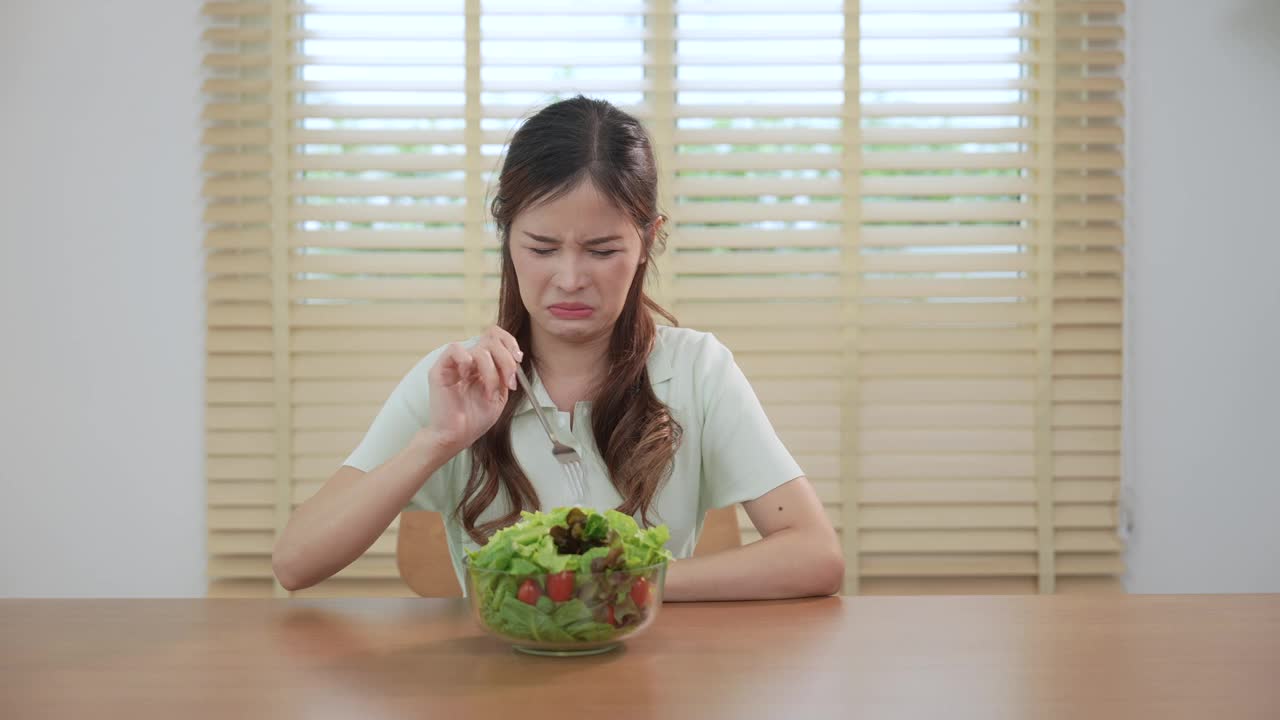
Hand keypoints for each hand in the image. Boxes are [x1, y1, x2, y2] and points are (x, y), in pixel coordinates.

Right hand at [425, 326, 522, 454]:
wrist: (457, 436)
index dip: (510, 343)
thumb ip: (506, 374)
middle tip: (509, 382)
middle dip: (506, 361)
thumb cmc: (475, 420)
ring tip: (489, 392)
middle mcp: (470, 360)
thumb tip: (515, 357)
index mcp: (483, 364)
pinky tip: (466, 377)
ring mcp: (455, 363)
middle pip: (492, 339)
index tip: (518, 359)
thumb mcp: (500, 395)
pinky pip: (454, 349)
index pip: (496, 337)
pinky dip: (466, 361)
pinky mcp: (440, 368)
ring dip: (491, 371)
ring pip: (479, 348)